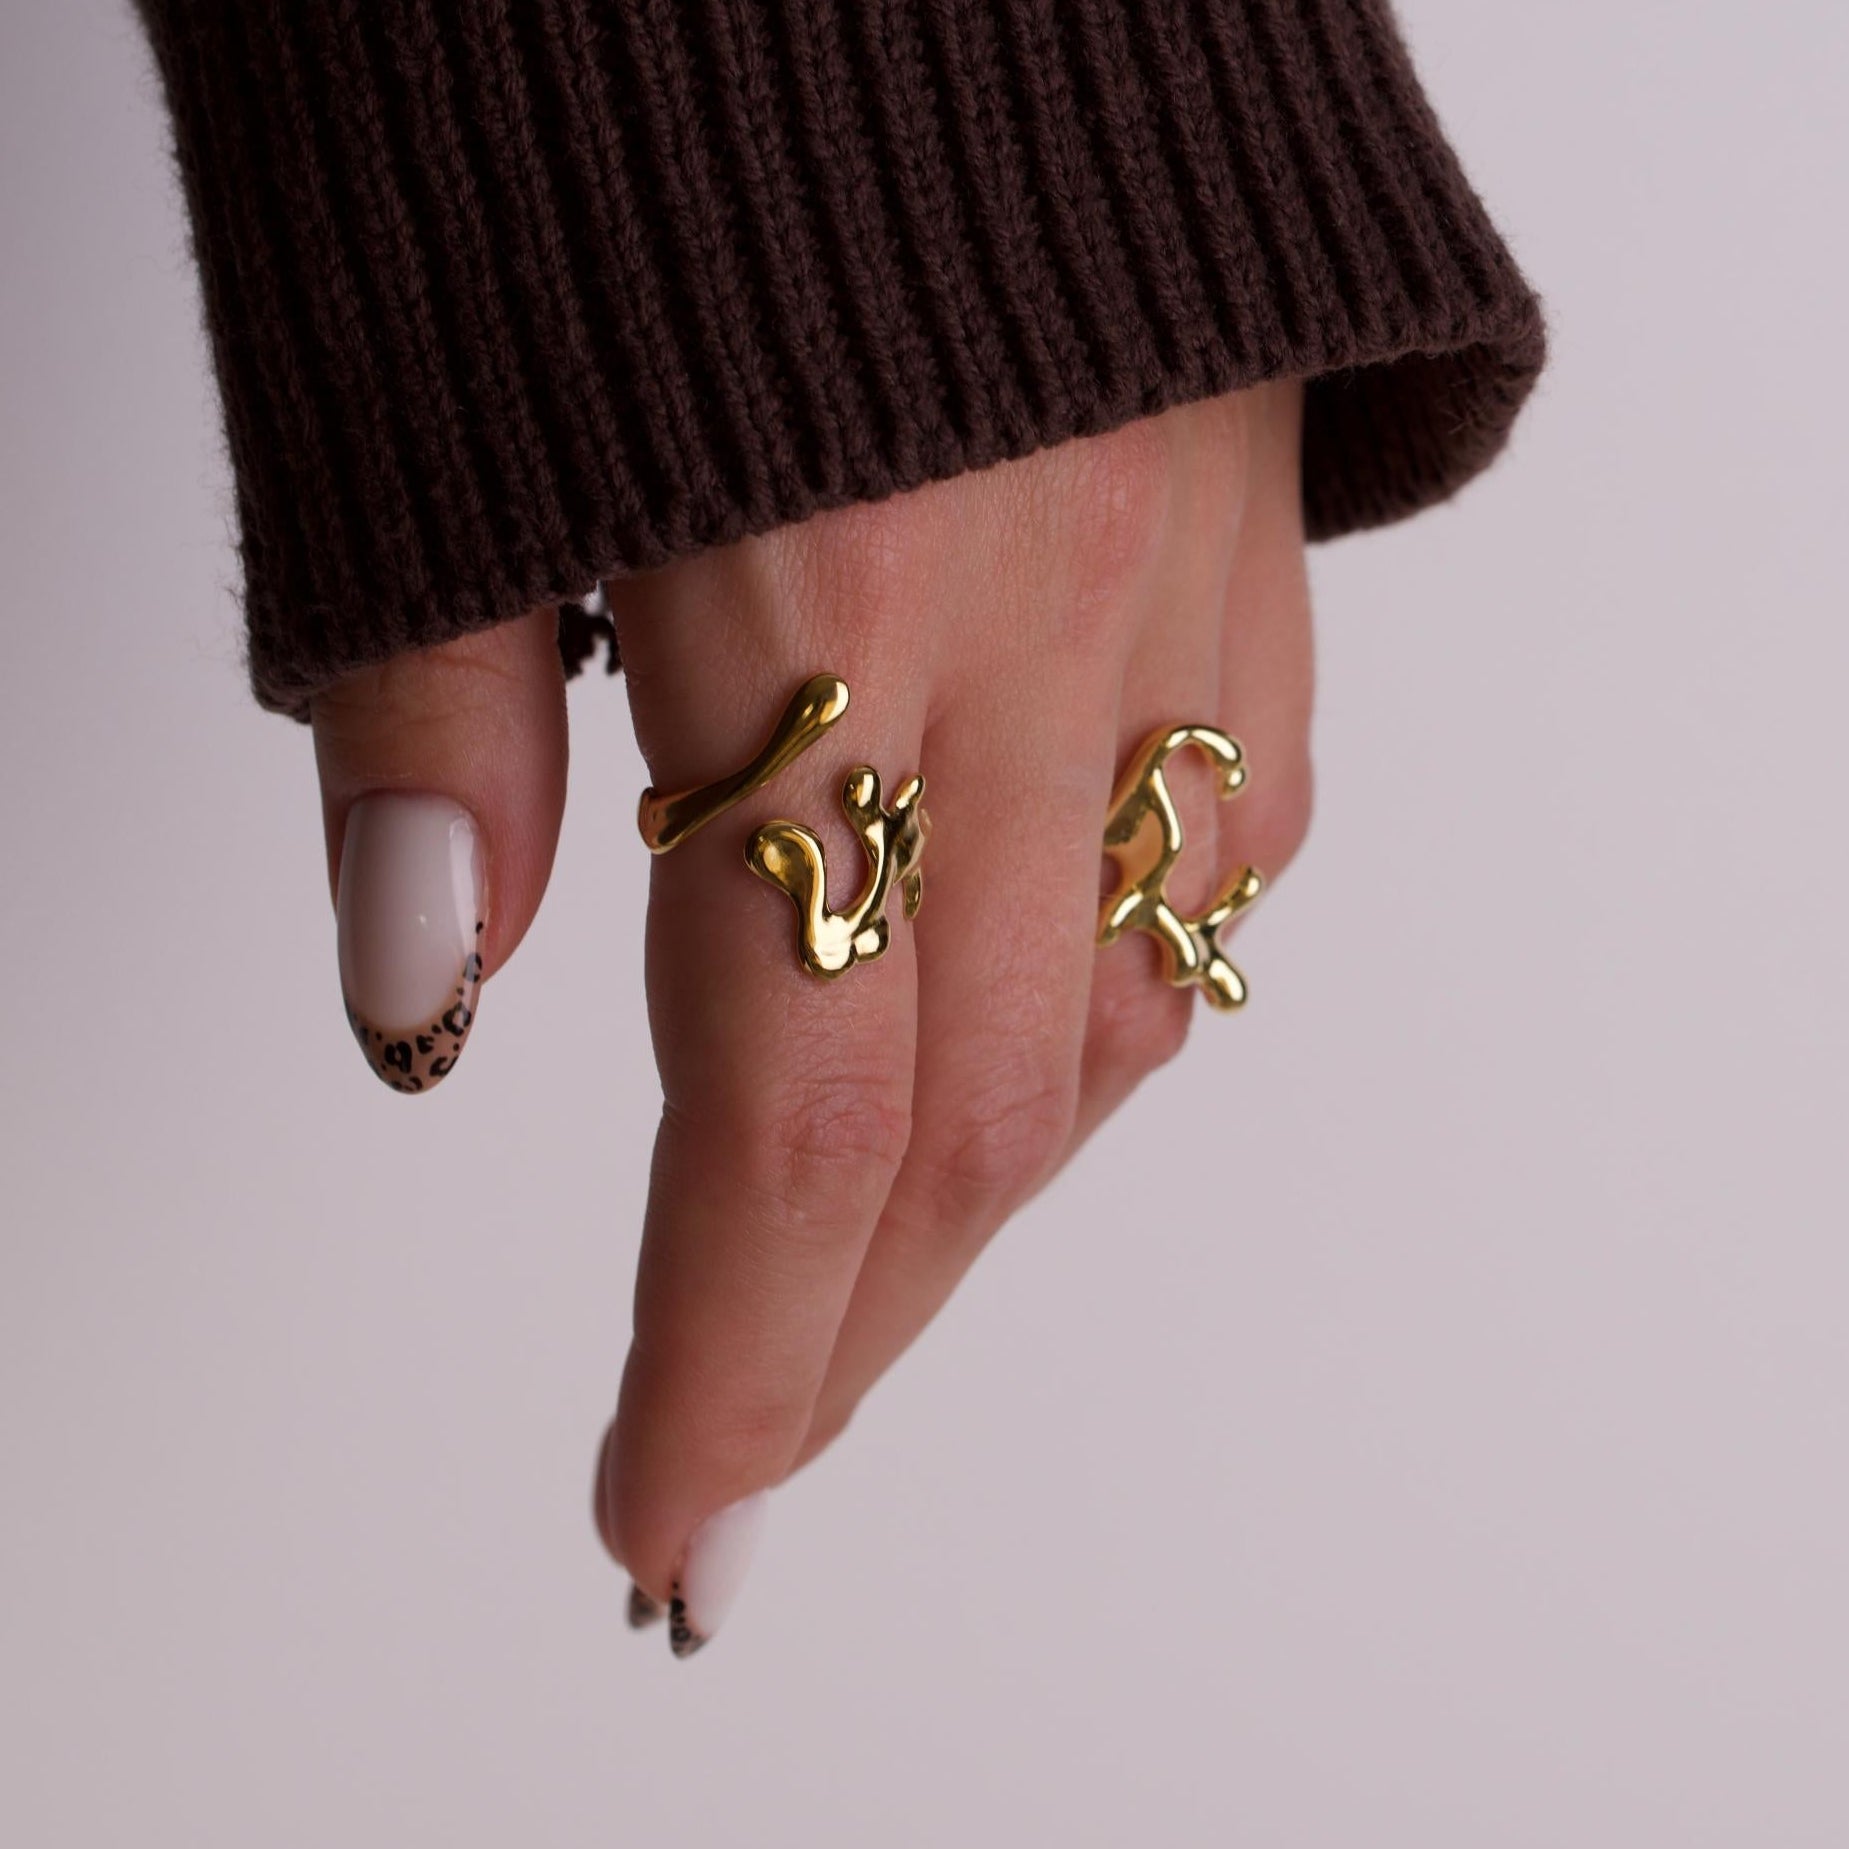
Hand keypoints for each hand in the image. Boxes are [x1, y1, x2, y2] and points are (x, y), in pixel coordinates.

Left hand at [310, 384, 1313, 1651]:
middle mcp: (1052, 620)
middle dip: (847, 1325)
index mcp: (829, 592)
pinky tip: (1043, 1034)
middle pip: (975, 1108)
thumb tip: (415, 993)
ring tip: (858, 1277)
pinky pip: (1230, 847)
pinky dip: (1122, 994)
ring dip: (982, 1187)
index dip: (732, 1357)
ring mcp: (1184, 584)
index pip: (794, 1105)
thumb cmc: (608, 39)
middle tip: (743, 1445)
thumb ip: (426, 701)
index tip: (669, 1520)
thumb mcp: (424, 377)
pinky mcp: (1252, 537)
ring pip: (1126, 1008)